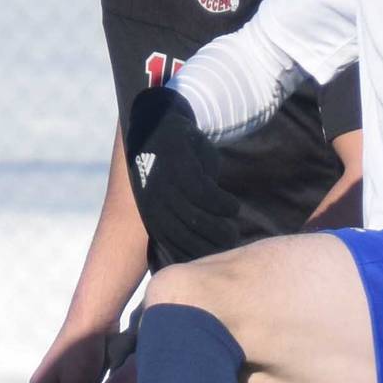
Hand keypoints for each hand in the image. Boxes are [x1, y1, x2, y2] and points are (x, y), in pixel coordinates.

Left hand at [124, 87, 240, 262]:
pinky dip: (219, 204)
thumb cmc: (172, 166)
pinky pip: (201, 192)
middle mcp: (152, 199)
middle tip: (231, 242)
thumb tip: (207, 246)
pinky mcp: (177, 163)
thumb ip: (184, 217)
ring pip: (194, 215)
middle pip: (185, 233)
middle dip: (210, 244)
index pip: (173, 242)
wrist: (158, 122)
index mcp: (149, 210)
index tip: (216, 260)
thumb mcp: (173, 194)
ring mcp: (163, 182)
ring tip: (233, 228)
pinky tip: (231, 207)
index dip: (196, 254)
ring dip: (219, 227)